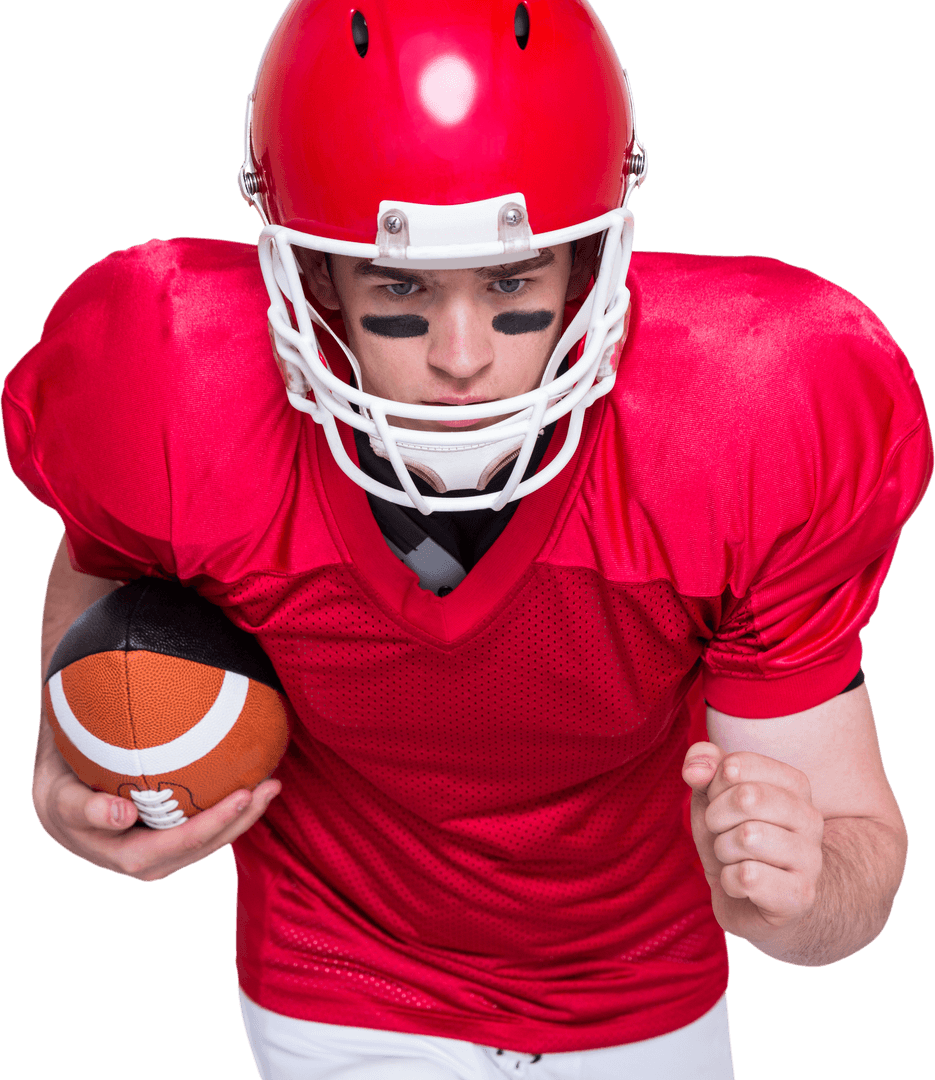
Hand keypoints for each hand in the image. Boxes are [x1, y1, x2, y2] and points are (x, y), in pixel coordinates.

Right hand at [33, 714, 280, 881]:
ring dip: (247, 814)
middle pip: (210, 844)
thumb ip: (86, 809)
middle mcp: (157, 861)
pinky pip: (209, 824)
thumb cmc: (63, 796)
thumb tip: (123, 814)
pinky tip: (254, 779)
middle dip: (243, 819)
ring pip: (216, 837)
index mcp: (133, 858)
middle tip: (270, 785)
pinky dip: (233, 806)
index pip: (184, 843)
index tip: (242, 794)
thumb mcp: (63, 801)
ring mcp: (169, 850)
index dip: (216, 822)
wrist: (61, 801)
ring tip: (273, 783)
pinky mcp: (175, 835)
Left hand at [682, 741, 823, 943]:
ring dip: (723, 850)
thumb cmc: (732, 837)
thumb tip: (694, 769)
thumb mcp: (711, 795)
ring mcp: (811, 858)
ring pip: (747, 837)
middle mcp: (811, 817)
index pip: (736, 765)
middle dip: (716, 817)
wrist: (753, 900)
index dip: (713, 786)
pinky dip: (729, 881)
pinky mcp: (800, 895)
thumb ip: (702, 764)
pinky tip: (741, 884)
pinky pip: (748, 877)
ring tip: (734, 858)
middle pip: (746, 797)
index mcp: (794, 784)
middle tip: (722, 833)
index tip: (720, 803)